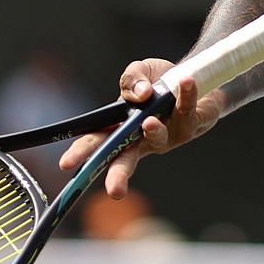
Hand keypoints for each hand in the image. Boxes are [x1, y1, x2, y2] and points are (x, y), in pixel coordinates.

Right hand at [58, 58, 225, 198]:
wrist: (196, 76)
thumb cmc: (160, 82)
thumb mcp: (140, 72)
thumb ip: (132, 79)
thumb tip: (140, 94)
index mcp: (120, 128)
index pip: (97, 142)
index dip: (82, 153)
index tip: (67, 164)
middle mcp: (141, 138)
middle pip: (125, 160)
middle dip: (118, 176)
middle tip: (114, 191)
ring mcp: (165, 136)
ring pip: (157, 139)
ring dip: (152, 132)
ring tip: (149, 122)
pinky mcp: (189, 127)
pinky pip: (186, 111)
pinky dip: (186, 95)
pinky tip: (186, 83)